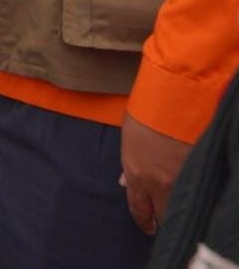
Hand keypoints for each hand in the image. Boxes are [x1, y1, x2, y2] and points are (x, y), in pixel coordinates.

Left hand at [121, 112, 191, 233]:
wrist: (174, 99)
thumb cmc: (146, 114)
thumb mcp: (128, 140)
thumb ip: (128, 166)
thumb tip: (124, 182)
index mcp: (137, 175)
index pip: (139, 209)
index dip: (143, 221)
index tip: (147, 225)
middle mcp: (160, 183)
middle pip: (164, 215)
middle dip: (164, 221)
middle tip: (165, 223)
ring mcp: (183, 179)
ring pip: (181, 207)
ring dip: (179, 209)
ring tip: (181, 212)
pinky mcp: (201, 171)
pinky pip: (196, 191)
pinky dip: (194, 194)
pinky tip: (195, 195)